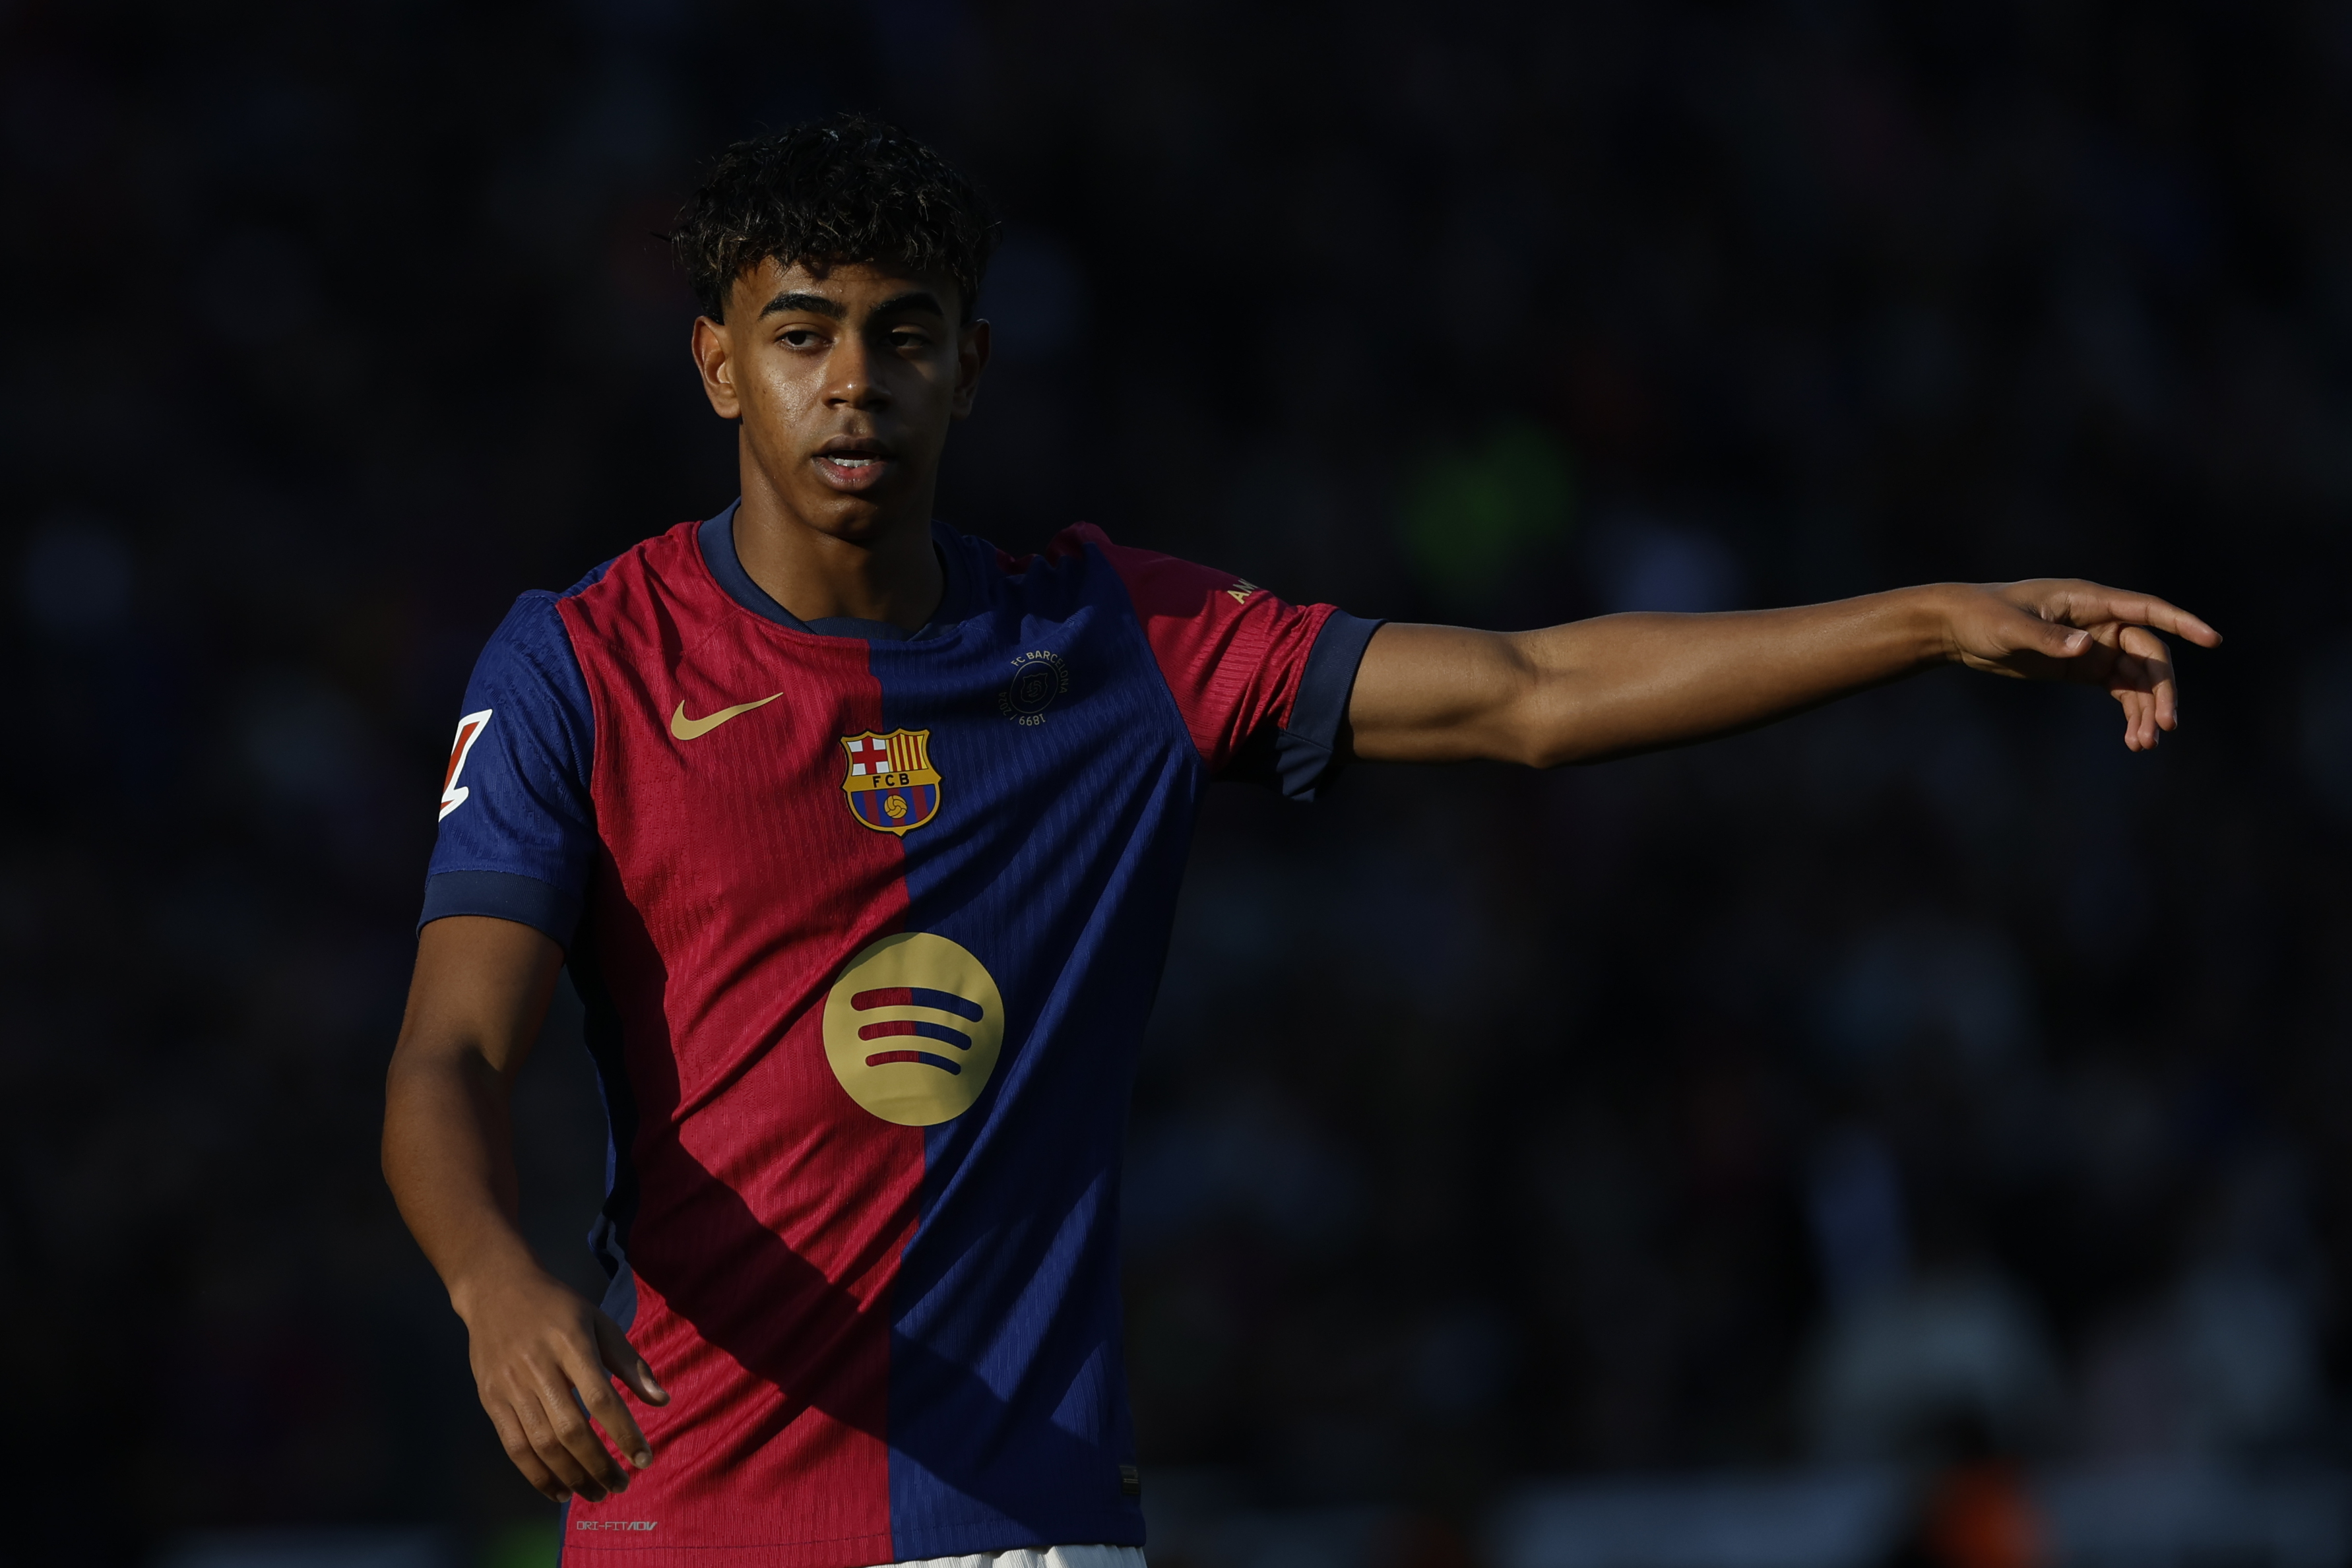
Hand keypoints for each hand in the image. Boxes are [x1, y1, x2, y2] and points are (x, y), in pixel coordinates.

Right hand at [457, 1266, 668, 1503]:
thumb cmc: (558, 1307)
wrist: (496, 1289)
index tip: (645, 1459)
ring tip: (596, 1494)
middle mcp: (538, 1368)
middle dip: (599, 1465)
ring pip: (541, 1445)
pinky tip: (559, 1491)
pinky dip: (537, 1475)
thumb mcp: (599, 1322)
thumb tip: (662, 1401)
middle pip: (570, 1430)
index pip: (602, 1398)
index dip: (624, 1433)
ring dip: (571, 1476)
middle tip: (622, 1485)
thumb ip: (630, 1363)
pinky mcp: (490, 1400)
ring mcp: (510, 1386)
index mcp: (571, 1344)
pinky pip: (514, 1447)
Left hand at [1941, 580, 2221, 750]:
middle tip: (2166, 724)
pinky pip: (2121, 691)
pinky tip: (2134, 741)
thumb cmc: (1984, 616)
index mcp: (2089, 600)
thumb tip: (2088, 649)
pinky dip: (2131, 714)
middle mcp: (2101, 622)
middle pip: (2149, 654)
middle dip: (2161, 689)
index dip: (2182, 623)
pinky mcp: (2086, 668)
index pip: (2147, 610)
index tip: (2213, 640)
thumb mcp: (2011, 629)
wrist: (1959, 628)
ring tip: (2144, 744)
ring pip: (2139, 679)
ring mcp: (2096, 646)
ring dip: (2146, 709)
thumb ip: (2048, 638)